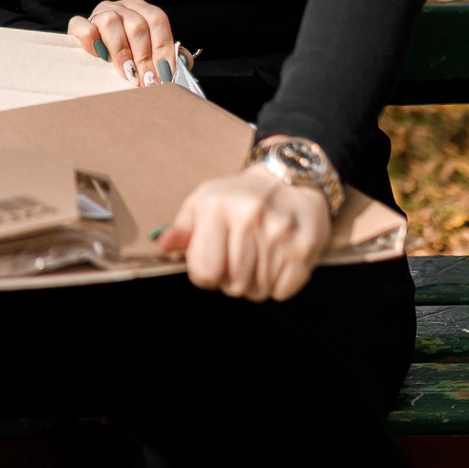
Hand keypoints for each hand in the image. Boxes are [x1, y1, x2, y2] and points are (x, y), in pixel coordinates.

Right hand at [67, 0, 176, 84]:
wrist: (92, 60)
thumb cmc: (128, 57)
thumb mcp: (150, 54)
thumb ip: (169, 56)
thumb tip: (185, 63)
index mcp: (142, 10)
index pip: (157, 21)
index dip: (163, 48)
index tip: (165, 73)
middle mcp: (122, 7)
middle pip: (136, 25)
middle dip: (144, 58)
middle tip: (147, 81)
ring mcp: (100, 12)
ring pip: (111, 22)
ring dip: (121, 52)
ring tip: (127, 74)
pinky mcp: (78, 24)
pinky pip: (84, 27)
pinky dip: (91, 41)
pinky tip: (98, 57)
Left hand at [154, 165, 331, 299]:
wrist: (290, 177)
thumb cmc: (240, 195)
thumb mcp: (204, 201)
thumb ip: (182, 227)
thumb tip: (164, 244)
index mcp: (216, 209)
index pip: (205, 273)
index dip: (208, 275)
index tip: (215, 262)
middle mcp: (248, 218)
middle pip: (234, 286)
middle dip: (234, 280)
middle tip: (241, 259)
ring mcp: (279, 233)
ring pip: (259, 291)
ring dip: (257, 283)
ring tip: (260, 258)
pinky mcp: (304, 246)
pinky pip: (284, 291)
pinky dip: (280, 284)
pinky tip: (279, 261)